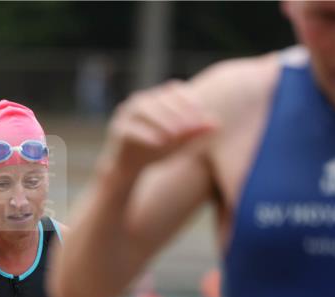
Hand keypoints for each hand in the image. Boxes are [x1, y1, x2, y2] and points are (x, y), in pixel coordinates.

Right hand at [99, 80, 218, 178]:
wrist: (127, 168)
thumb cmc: (156, 150)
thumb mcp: (179, 142)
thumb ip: (195, 132)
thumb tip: (216, 123)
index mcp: (156, 98)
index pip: (175, 90)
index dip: (189, 101)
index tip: (200, 118)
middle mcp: (140, 101)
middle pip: (160, 98)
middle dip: (177, 112)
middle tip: (190, 127)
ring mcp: (126, 114)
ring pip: (143, 108)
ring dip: (161, 120)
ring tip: (176, 134)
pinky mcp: (117, 129)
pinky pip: (130, 128)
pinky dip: (145, 134)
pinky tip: (158, 143)